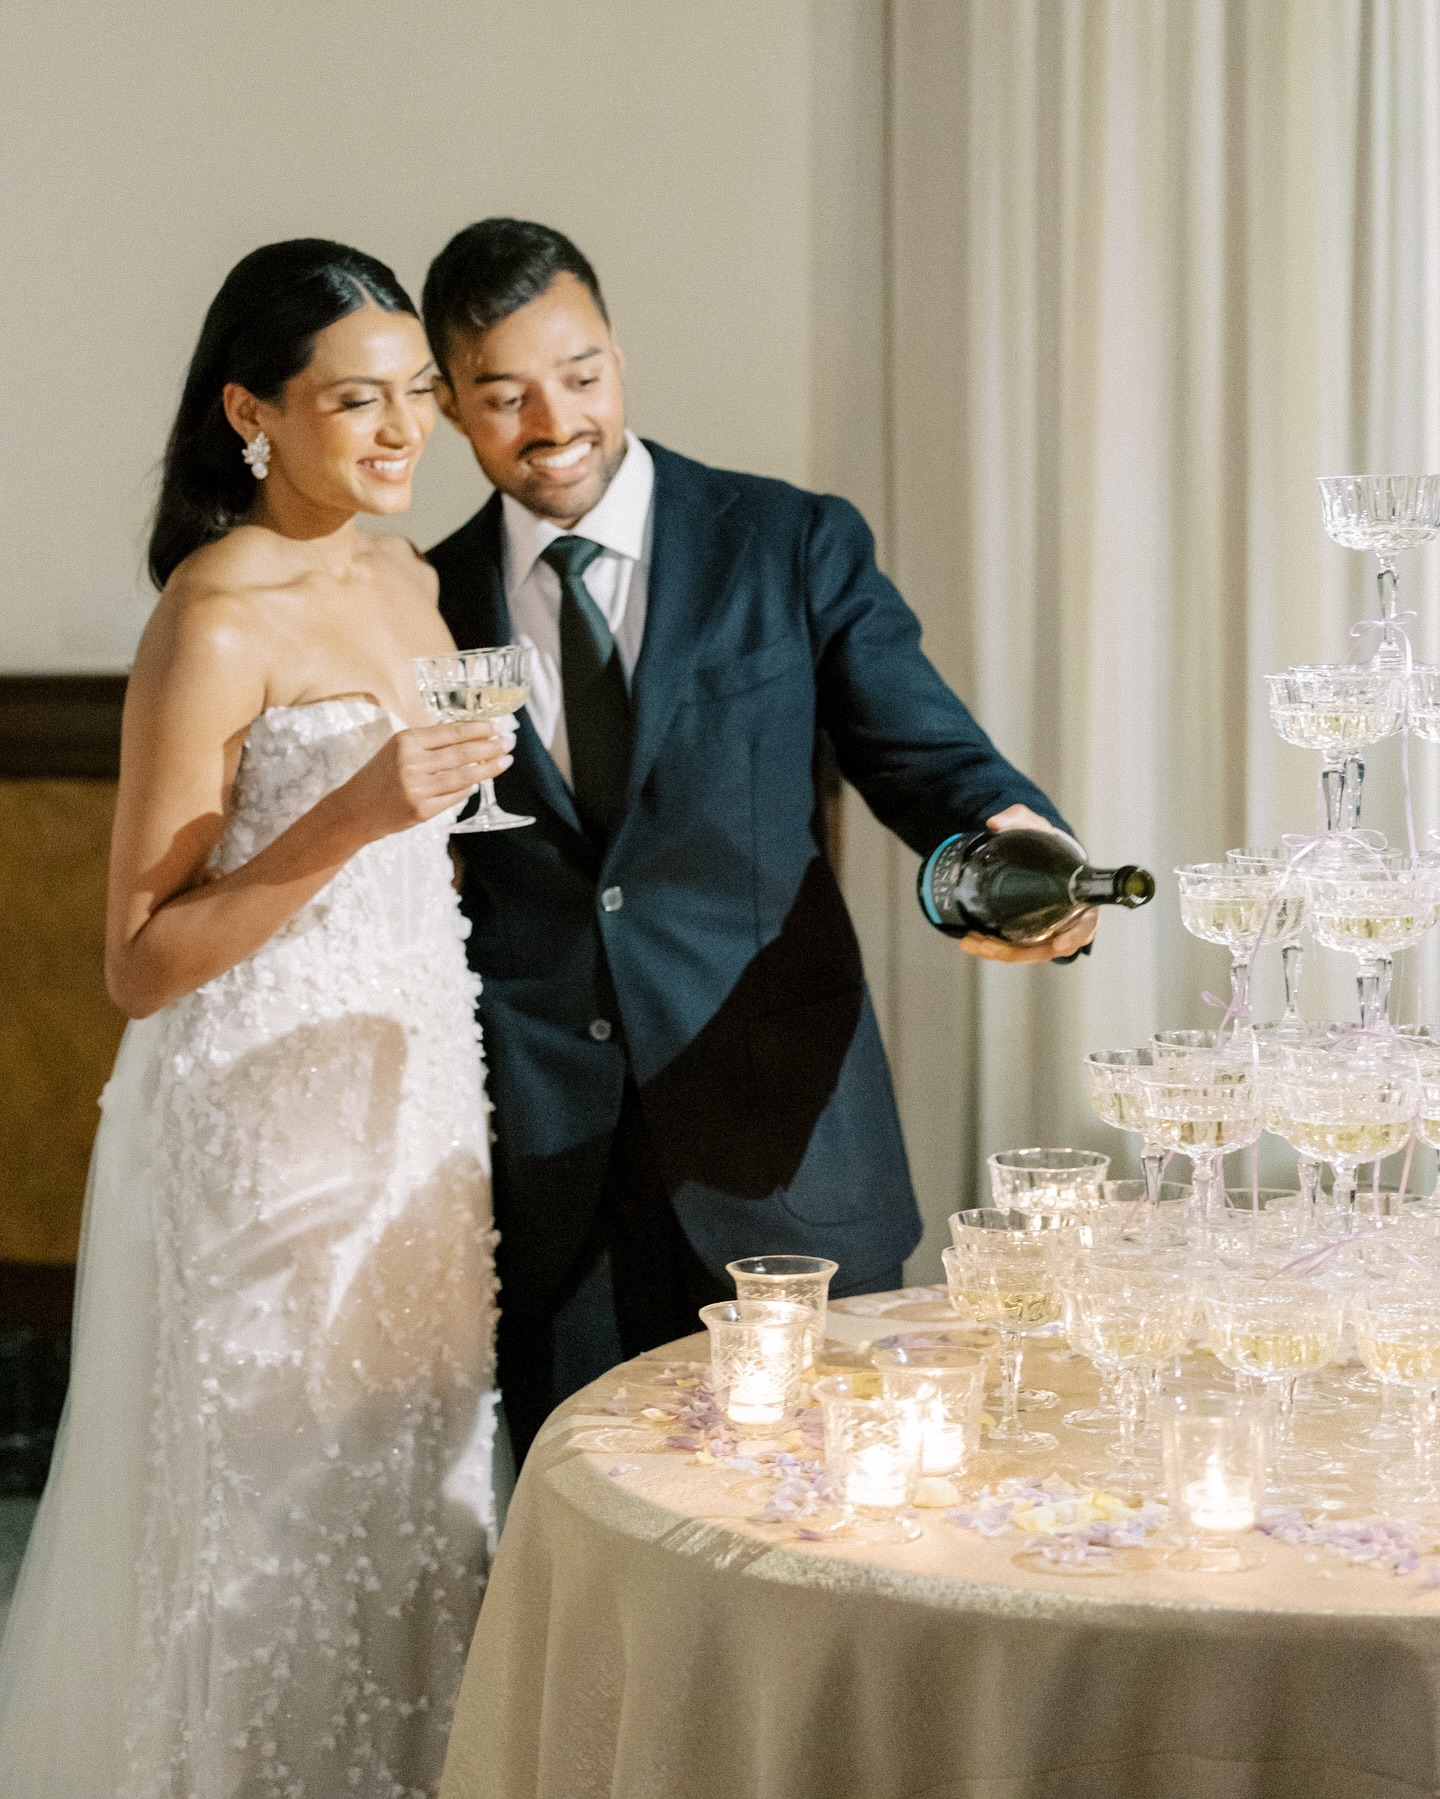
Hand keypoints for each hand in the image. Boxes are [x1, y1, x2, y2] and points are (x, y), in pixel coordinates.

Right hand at [337, 719, 515, 839]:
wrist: (354, 810)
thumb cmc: (378, 776)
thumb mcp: (396, 749)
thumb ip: (427, 741)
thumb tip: (466, 732)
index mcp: (406, 741)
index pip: (451, 731)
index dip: (477, 729)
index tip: (496, 726)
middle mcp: (412, 762)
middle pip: (462, 752)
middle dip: (491, 746)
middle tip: (509, 741)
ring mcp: (418, 788)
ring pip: (464, 775)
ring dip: (488, 768)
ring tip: (505, 760)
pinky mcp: (422, 810)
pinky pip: (455, 796)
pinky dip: (468, 788)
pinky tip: (479, 782)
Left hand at [956, 804, 1098, 963]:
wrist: (1036, 854)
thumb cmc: (1045, 843)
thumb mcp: (1036, 827)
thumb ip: (1018, 818)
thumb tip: (995, 823)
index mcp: (1081, 901)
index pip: (1085, 927)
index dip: (1074, 937)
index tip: (1059, 943)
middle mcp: (1066, 923)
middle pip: (1047, 949)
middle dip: (1019, 951)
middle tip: (990, 945)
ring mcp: (1046, 932)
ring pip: (1025, 952)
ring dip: (998, 952)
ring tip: (972, 941)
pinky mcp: (1028, 935)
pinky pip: (1013, 949)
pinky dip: (993, 948)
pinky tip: (971, 941)